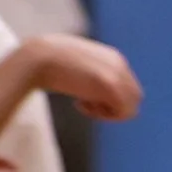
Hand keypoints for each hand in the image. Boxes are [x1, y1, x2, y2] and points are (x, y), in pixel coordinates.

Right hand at [24, 35, 140, 121]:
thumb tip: (90, 90)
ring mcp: (116, 74)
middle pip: (134, 97)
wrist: (37, 56)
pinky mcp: (110, 86)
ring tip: (82, 104)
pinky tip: (78, 104)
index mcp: (113, 58)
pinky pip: (122, 112)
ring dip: (108, 112)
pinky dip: (102, 115)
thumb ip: (89, 73)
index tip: (85, 97)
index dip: (110, 98)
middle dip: (113, 107)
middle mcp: (119, 64)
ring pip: (131, 107)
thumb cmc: (46, 61)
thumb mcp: (75, 64)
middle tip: (85, 104)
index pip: (128, 87)